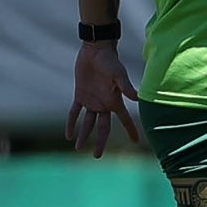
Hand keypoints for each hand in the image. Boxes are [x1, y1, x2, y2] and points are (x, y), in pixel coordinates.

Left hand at [65, 41, 139, 157]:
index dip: (131, 131)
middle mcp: (104, 103)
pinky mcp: (80, 95)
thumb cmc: (110, 61)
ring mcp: (92, 100)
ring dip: (84, 135)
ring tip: (78, 148)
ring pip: (88, 122)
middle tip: (97, 156)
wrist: (95, 50)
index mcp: (115, 101)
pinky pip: (74, 112)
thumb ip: (126, 86)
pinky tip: (68, 134)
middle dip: (101, 142)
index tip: (135, 142)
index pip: (124, 120)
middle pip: (103, 127)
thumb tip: (138, 98)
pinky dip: (72, 122)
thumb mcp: (118, 74)